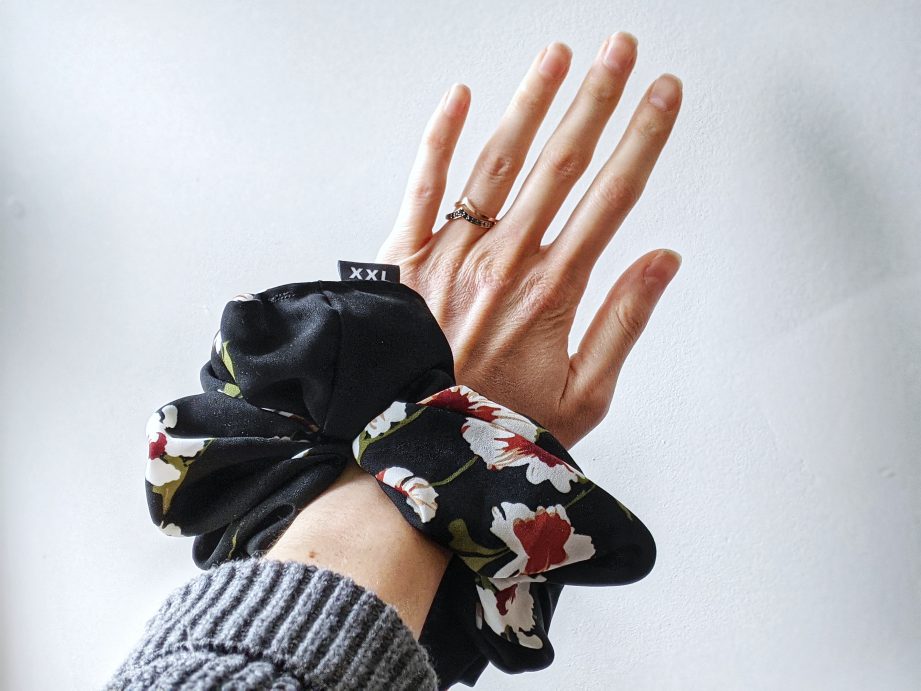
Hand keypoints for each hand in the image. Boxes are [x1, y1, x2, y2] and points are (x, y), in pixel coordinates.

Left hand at [375, 33, 682, 448]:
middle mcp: (503, 260)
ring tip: (558, 55)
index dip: (644, 138)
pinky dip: (439, 136)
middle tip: (621, 49)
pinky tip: (460, 95)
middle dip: (597, 98)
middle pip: (563, 161)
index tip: (663, 94)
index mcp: (552, 291)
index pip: (612, 195)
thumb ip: (624, 321)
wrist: (417, 449)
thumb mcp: (584, 395)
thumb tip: (662, 260)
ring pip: (500, 159)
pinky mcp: (402, 258)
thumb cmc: (500, 427)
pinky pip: (423, 184)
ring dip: (532, 101)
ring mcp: (450, 253)